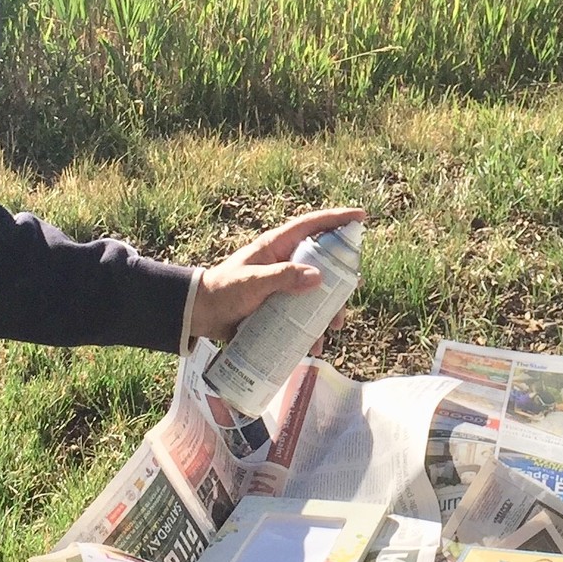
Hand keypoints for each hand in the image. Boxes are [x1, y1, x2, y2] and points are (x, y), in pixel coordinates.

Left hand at [191, 206, 366, 345]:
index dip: (337, 219)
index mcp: (277, 246)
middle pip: (323, 263)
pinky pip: (303, 315)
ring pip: (316, 293)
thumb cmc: (223, 291)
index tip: (361, 216)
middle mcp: (284, 262)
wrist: (201, 314)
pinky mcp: (280, 306)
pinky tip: (314, 345)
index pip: (312, 226)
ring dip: (328, 310)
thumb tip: (318, 276)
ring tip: (332, 328)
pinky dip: (311, 329)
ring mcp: (283, 285)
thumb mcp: (252, 282)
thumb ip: (282, 277)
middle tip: (354, 291)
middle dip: (341, 280)